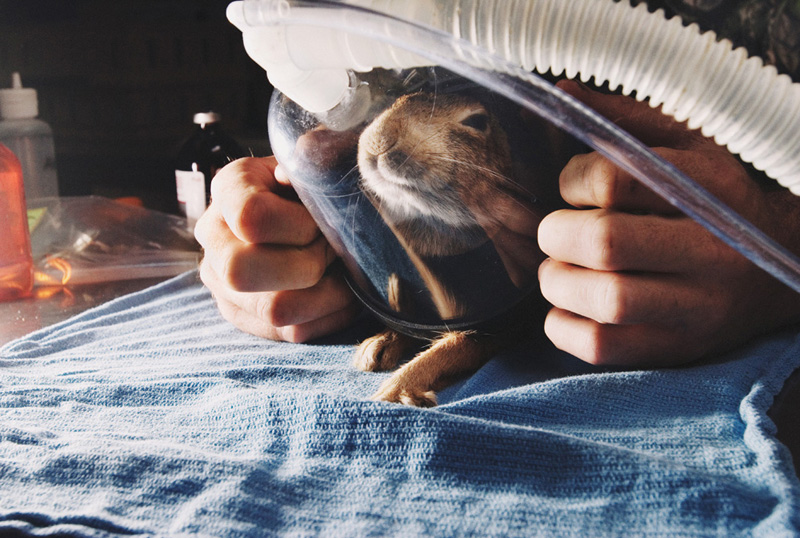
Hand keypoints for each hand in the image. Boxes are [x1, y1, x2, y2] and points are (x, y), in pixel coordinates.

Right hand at [194, 156, 359, 341]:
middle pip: (243, 272)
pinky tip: (343, 294)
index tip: (322, 220)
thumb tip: (311, 153)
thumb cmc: (316, 187)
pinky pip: (291, 333)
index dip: (300, 226)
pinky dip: (330, 316)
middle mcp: (214, 238)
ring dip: (325, 295)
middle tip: (333, 251)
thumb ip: (318, 153)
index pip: (251, 219)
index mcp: (229, 189)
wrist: (310, 214)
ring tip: (343, 274)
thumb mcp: (317, 162)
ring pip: (274, 310)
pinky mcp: (244, 317)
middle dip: (306, 265)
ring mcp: (223, 284)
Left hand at [537, 80, 799, 366]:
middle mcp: (711, 250)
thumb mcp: (687, 147)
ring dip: (556, 282)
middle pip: (605, 243)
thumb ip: (625, 120)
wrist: (781, 271)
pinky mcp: (677, 348)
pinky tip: (569, 306)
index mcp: (707, 191)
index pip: (614, 179)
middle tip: (556, 232)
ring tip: (558, 270)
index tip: (573, 188)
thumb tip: (561, 94)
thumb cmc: (716, 201)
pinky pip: (601, 347)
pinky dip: (561, 326)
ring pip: (605, 300)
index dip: (572, 181)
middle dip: (556, 234)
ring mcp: (697, 308)